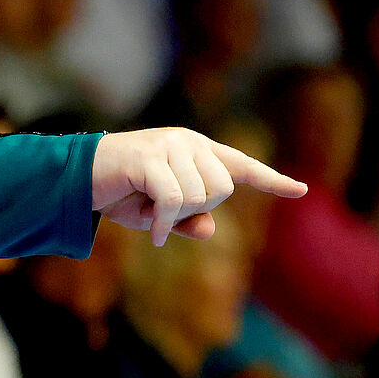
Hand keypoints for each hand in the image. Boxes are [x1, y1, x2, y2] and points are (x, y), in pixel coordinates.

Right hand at [92, 128, 304, 245]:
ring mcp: (170, 146)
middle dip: (196, 209)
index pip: (241, 167)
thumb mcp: (158, 215)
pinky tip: (151, 234)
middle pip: (222, 189)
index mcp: (196, 151)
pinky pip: (173, 200)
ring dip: (174, 216)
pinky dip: (162, 223)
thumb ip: (187, 221)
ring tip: (149, 211)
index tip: (301, 190)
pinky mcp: (150, 157)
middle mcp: (189, 142)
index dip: (272, 181)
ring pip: (199, 196)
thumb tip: (209, 229)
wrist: (77, 178)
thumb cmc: (120, 193)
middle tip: (163, 212)